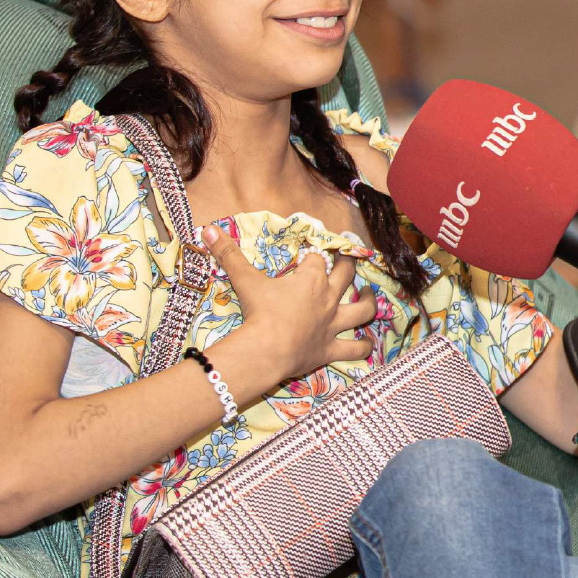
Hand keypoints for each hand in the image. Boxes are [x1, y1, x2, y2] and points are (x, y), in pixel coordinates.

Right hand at [198, 224, 375, 384]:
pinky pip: (355, 349)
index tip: (315, 251)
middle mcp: (328, 298)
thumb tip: (208, 228)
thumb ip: (228, 254)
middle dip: (348, 265)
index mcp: (311, 279)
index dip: (317, 252)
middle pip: (346, 276)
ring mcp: (333, 324)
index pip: (319, 258)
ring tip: (368, 294)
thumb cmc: (258, 312)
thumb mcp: (244, 280)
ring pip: (362, 310)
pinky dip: (364, 347)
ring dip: (368, 301)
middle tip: (347, 260)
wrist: (266, 350)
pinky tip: (369, 345)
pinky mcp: (331, 350)